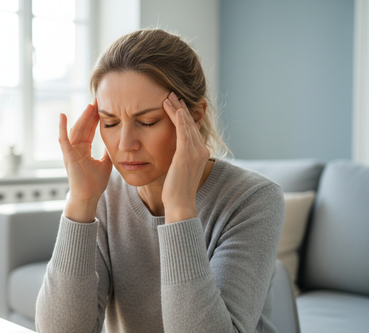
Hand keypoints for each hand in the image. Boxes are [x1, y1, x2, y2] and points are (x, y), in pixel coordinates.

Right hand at [59, 98, 111, 221]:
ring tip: (89, 105)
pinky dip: (62, 128)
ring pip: (76, 130)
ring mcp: (71, 152)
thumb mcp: (106, 163)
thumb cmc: (95, 183)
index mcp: (84, 150)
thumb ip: (108, 152)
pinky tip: (63, 116)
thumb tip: (116, 142)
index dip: (95, 118)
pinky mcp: (68, 156)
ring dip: (82, 117)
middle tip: (97, 99)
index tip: (101, 106)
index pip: (89, 130)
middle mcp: (76, 148)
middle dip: (90, 114)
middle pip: (83, 127)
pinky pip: (63, 140)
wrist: (89, 197)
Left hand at [162, 92, 209, 223]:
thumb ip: (179, 158)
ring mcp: (195, 152)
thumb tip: (173, 153)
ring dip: (177, 108)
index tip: (175, 104)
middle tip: (171, 93)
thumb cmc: (176, 190)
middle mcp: (200, 150)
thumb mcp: (179, 170)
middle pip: (189, 123)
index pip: (191, 128)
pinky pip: (183, 133)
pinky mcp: (186, 155)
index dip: (183, 115)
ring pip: (186, 124)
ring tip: (168, 96)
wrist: (180, 204)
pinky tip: (174, 109)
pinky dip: (179, 119)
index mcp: (200, 153)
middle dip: (180, 107)